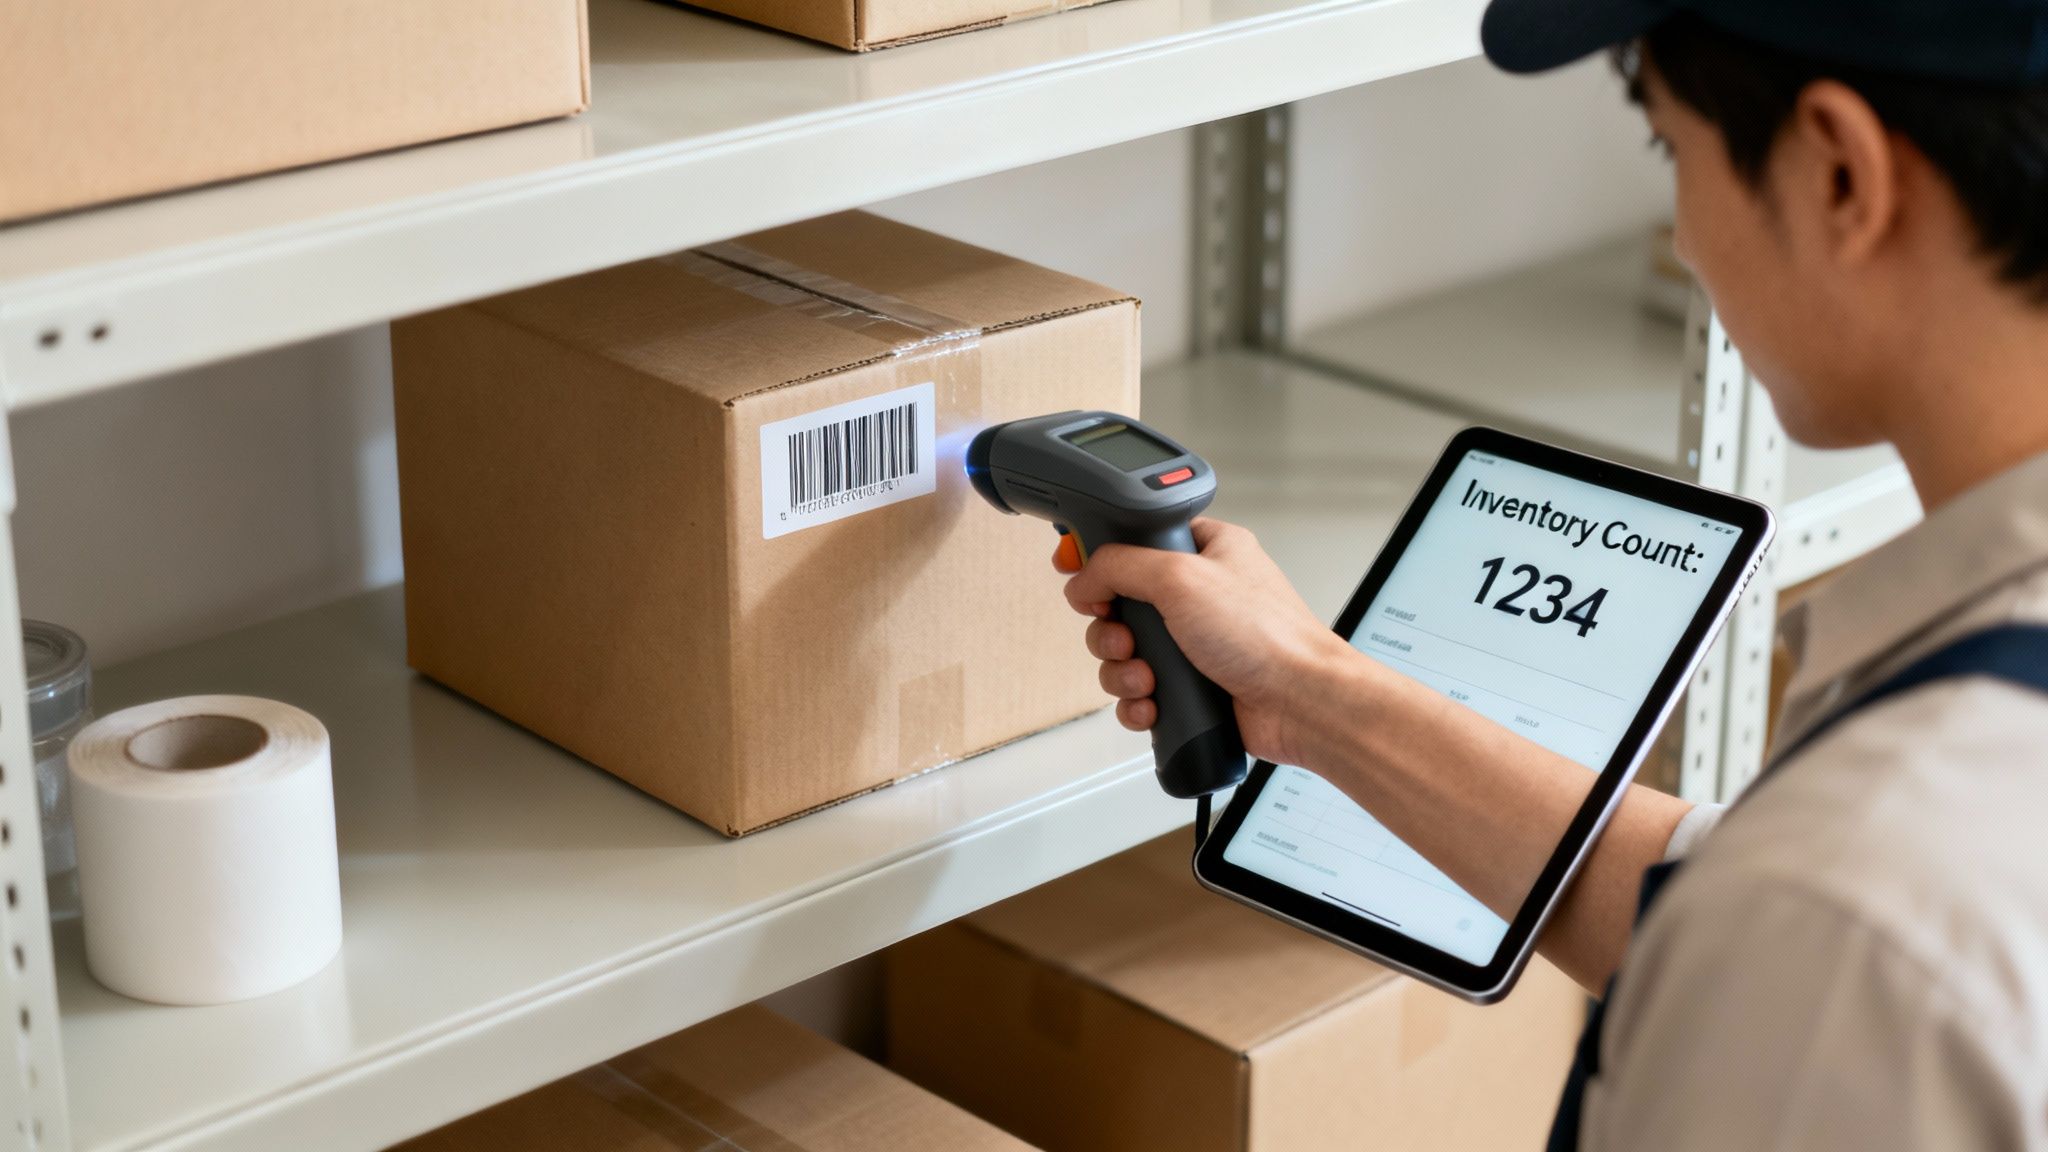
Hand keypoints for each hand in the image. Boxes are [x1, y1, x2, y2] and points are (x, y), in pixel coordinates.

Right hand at [1055, 518, 1350, 764]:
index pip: (1136, 539)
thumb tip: (1083, 575)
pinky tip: (1153, 704)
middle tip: (1126, 637)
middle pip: (1120, 601)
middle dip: (1111, 627)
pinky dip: (1137, 701)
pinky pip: (1140, 691)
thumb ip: (1120, 565)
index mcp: (1206, 549)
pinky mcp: (1191, 686)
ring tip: (1147, 678)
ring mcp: (1194, 643)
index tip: (1076, 568)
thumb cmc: (1268, 636)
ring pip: (1125, 652)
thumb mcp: (1181, 578)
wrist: (1301, 703)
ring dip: (1122, 670)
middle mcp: (1199, 595)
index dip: (1102, 554)